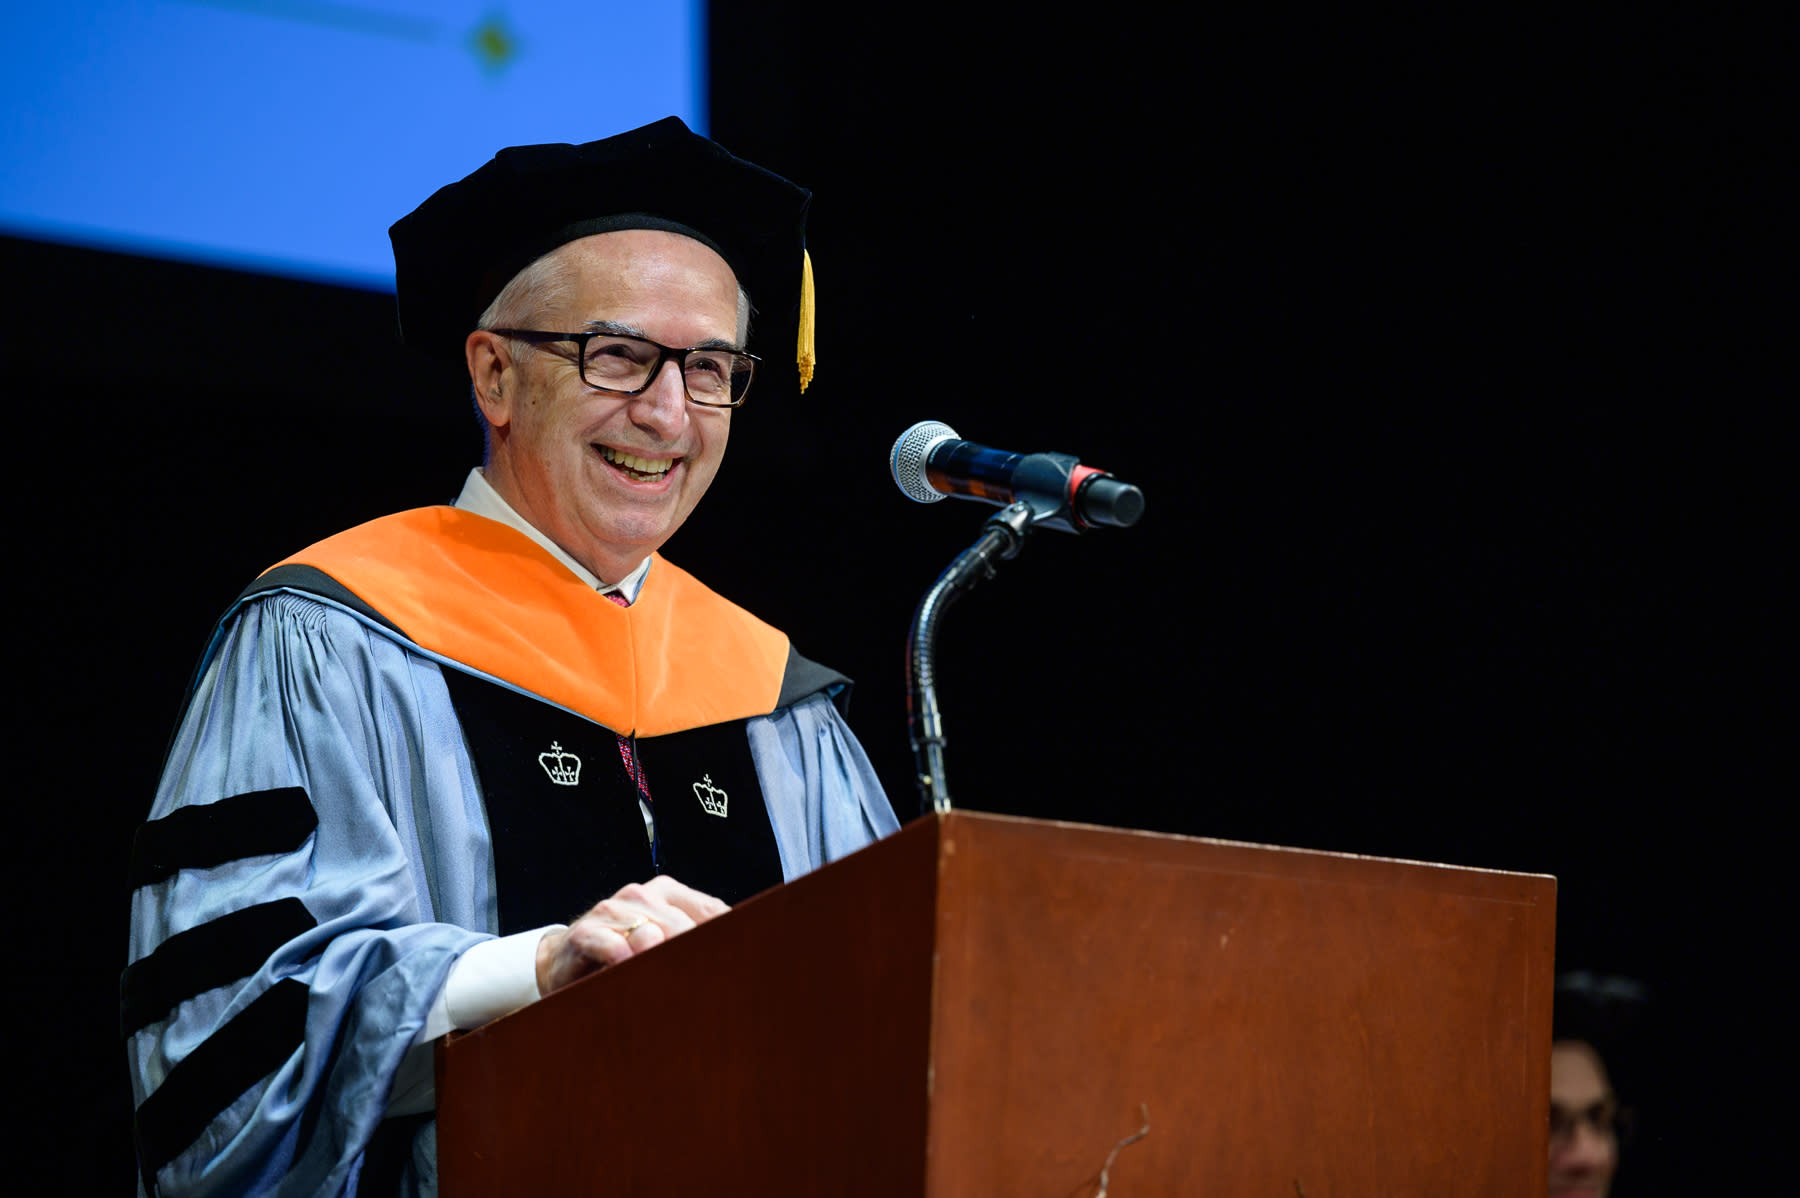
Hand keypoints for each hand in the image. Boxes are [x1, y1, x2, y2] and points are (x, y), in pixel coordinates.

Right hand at [535, 876, 729, 994]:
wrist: (562, 960)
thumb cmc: (620, 954)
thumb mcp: (660, 945)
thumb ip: (692, 945)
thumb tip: (741, 960)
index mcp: (668, 894)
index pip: (711, 912)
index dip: (727, 942)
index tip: (740, 969)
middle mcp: (642, 895)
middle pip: (684, 926)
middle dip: (697, 959)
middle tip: (711, 991)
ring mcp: (613, 910)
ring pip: (650, 933)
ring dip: (662, 961)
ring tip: (675, 988)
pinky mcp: (586, 932)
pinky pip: (611, 944)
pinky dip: (623, 959)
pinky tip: (631, 974)